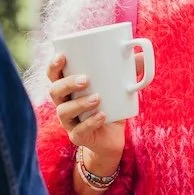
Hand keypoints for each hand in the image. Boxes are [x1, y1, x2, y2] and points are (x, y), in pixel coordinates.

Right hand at [46, 54, 124, 171]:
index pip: (53, 75)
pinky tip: (102, 116)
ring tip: (97, 98)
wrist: (111, 138)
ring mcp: (69, 122)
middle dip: (67, 83)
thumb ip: (126, 72)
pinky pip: (79, 130)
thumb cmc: (110, 107)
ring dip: (79, 103)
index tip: (62, 55)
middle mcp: (64, 104)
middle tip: (86, 79)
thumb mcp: (117, 89)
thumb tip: (140, 55)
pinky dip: (91, 122)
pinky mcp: (77, 137)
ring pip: (63, 111)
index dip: (53, 65)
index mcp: (68, 89)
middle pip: (54, 91)